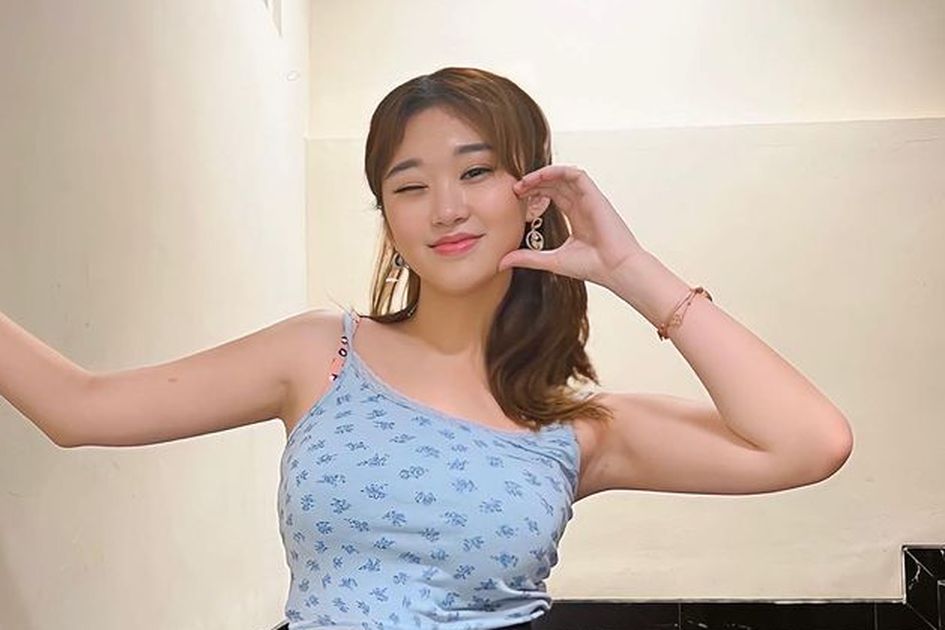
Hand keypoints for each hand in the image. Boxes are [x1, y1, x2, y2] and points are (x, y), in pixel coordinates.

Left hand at [498, 164, 646, 287]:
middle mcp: (583, 206)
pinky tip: (542, 176)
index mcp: (576, 217)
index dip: (535, 192)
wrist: (616, 270)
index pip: (553, 196)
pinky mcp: (595, 196)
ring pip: (564, 176)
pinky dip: (559, 171)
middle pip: (556, 184)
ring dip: (544, 175)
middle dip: (535, 183)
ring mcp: (589, 199)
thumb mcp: (551, 260)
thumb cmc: (593, 267)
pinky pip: (577, 175)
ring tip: (525, 181)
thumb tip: (502, 262)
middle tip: (516, 188)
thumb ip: (528, 258)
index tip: (516, 197)